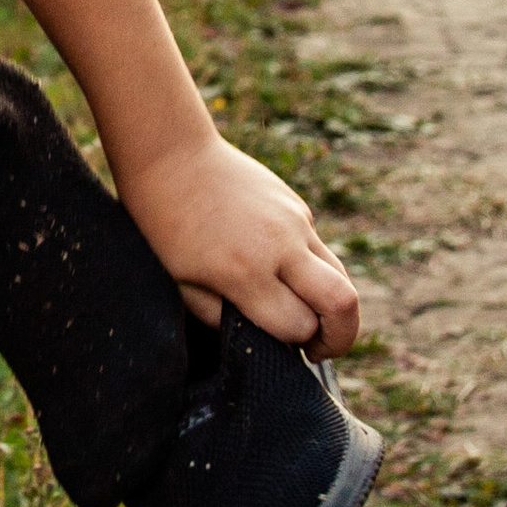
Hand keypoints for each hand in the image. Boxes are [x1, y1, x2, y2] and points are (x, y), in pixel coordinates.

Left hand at [118, 128, 361, 355]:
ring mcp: (294, 221)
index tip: (276, 346)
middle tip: (319, 351)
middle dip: (341, 339)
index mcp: (244, 271)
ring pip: (341, 276)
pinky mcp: (298, 205)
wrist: (171, 155)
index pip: (296, 327)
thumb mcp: (179, 282)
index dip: (291, 345)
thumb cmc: (163, 225)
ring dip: (335, 307)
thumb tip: (263, 338)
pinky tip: (281, 272)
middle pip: (343, 303)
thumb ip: (221, 317)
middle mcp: (278, 245)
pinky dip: (312, 272)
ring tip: (311, 320)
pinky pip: (319, 250)